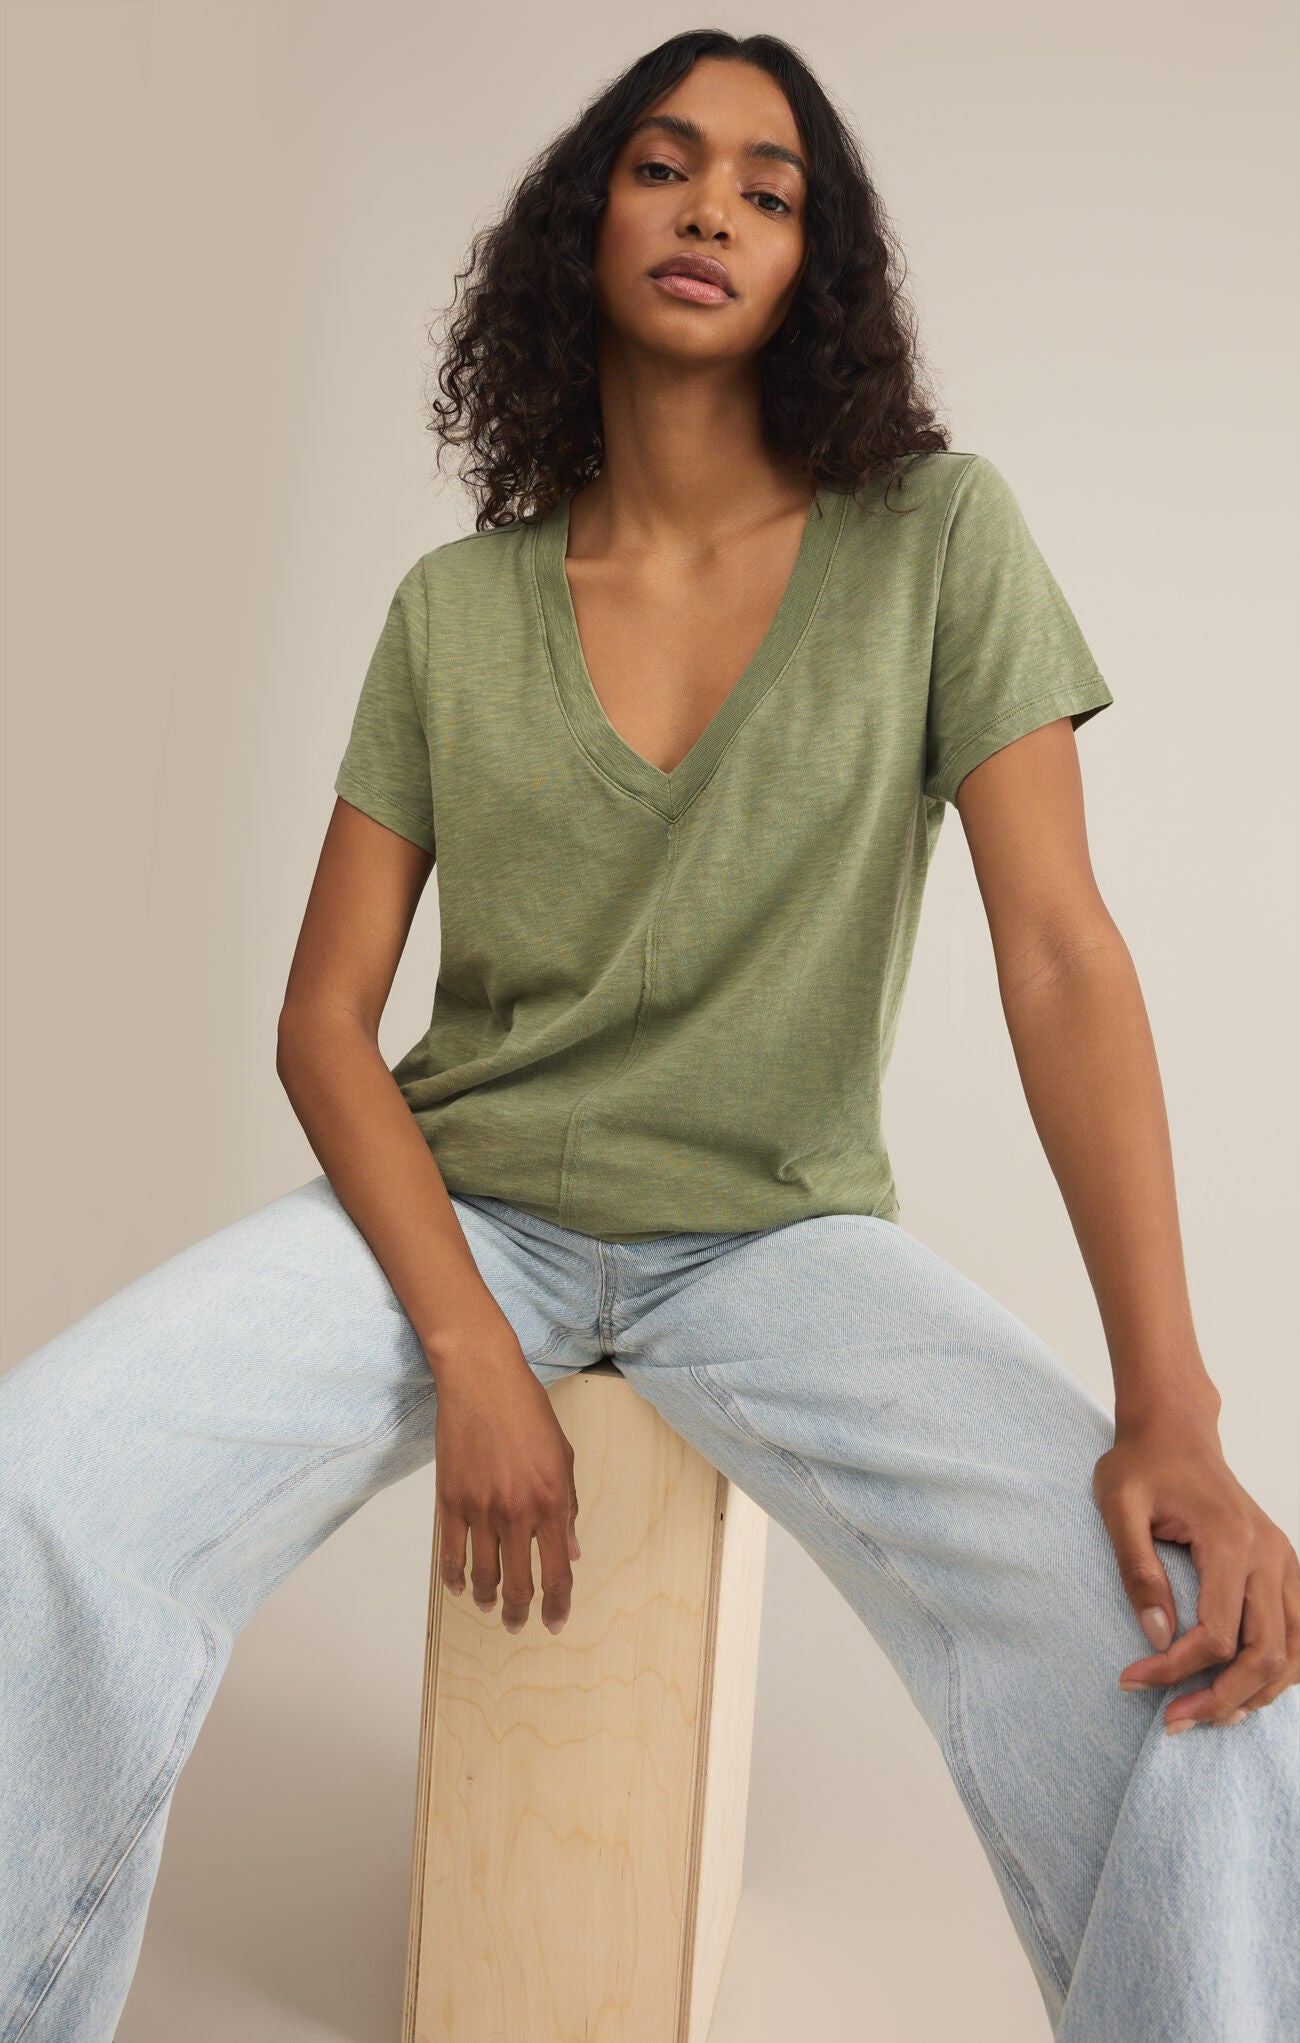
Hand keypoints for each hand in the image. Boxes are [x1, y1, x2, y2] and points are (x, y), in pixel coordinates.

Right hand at [428, 1320, 580, 1635]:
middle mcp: (517, 1512)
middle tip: (519, 1625)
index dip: (557, 1604)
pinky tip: (459, 1587)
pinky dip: (454, 1577)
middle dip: (521, 1612)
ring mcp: (481, 1508)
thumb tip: (570, 1551)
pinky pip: (451, 1552)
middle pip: (519, 1583)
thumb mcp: (563, 1457)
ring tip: (490, 1607)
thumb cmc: (527, 1411)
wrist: (482, 1380)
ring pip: (483, 1574)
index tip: (554, 1622)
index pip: (557, 1571)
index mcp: (551, 1502)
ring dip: (488, 1599)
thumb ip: (567, 1508)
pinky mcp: (450, 1500)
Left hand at [1092, 1411, 1299, 1732]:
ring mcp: (1284, 1562)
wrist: (1174, 1431)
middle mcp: (1270, 1555)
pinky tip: (1240, 1691)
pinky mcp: (1284, 1569)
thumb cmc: (1142, 1464)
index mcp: (1231, 1539)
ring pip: (1294, 1653)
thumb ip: (1137, 1571)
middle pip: (1265, 1655)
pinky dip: (1278, 1673)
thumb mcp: (1118, 1506)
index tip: (1131, 1679)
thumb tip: (1156, 1637)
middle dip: (1220, 1698)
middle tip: (1172, 1722)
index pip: (1218, 1634)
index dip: (1176, 1669)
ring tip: (1204, 1715)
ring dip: (1254, 1695)